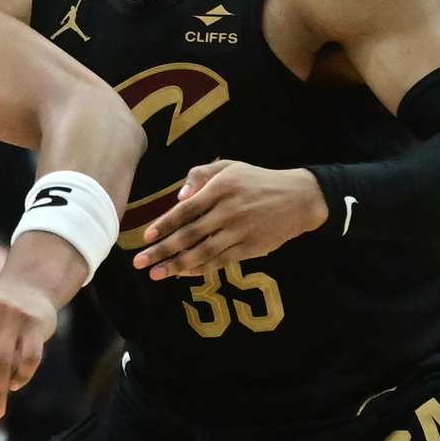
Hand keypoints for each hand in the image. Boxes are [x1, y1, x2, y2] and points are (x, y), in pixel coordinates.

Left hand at [131, 161, 327, 278]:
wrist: (299, 198)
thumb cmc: (257, 181)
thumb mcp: (230, 167)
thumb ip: (201, 175)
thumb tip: (179, 197)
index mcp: (221, 188)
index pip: (186, 210)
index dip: (164, 224)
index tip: (146, 236)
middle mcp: (228, 211)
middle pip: (189, 235)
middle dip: (162, 250)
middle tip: (141, 262)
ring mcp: (240, 231)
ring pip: (203, 252)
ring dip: (177, 265)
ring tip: (157, 273)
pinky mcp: (250, 247)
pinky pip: (221, 261)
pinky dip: (201, 269)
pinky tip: (183, 273)